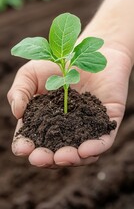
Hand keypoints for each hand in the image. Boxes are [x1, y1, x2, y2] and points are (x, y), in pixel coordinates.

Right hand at [7, 41, 131, 166]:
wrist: (88, 50)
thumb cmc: (56, 63)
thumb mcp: (30, 74)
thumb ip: (20, 91)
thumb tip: (17, 113)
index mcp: (46, 121)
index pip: (34, 139)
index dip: (27, 146)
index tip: (23, 148)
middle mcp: (66, 128)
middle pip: (56, 151)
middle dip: (47, 158)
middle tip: (40, 158)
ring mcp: (86, 127)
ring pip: (80, 152)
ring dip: (71, 158)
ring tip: (63, 156)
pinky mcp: (106, 121)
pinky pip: (104, 140)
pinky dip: (95, 148)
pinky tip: (84, 150)